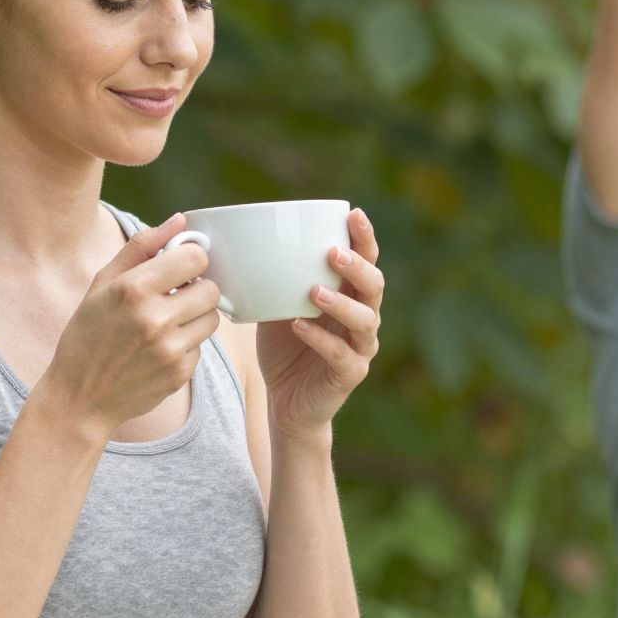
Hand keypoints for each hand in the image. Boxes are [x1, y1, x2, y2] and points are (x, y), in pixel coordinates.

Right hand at [44, 212, 221, 441]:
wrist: (80, 397)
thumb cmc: (88, 334)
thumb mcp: (102, 283)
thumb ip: (142, 246)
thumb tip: (181, 220)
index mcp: (133, 289)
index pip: (195, 258)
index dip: (191, 260)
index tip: (180, 267)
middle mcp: (155, 319)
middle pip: (211, 289)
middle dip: (197, 289)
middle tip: (176, 296)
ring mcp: (170, 349)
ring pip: (213, 319)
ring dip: (196, 317)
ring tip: (168, 322)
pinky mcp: (180, 374)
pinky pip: (202, 347)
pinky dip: (187, 344)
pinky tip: (160, 349)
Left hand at [254, 207, 382, 439]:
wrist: (287, 403)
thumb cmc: (285, 348)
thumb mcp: (275, 306)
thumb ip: (274, 279)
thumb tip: (243, 241)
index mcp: (350, 295)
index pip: (366, 260)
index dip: (364, 237)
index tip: (353, 214)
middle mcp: (362, 318)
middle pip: (374, 286)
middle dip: (357, 266)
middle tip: (333, 252)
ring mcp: (360, 347)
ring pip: (365, 320)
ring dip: (341, 302)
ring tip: (314, 291)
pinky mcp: (350, 374)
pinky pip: (341, 354)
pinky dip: (320, 338)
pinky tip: (299, 325)